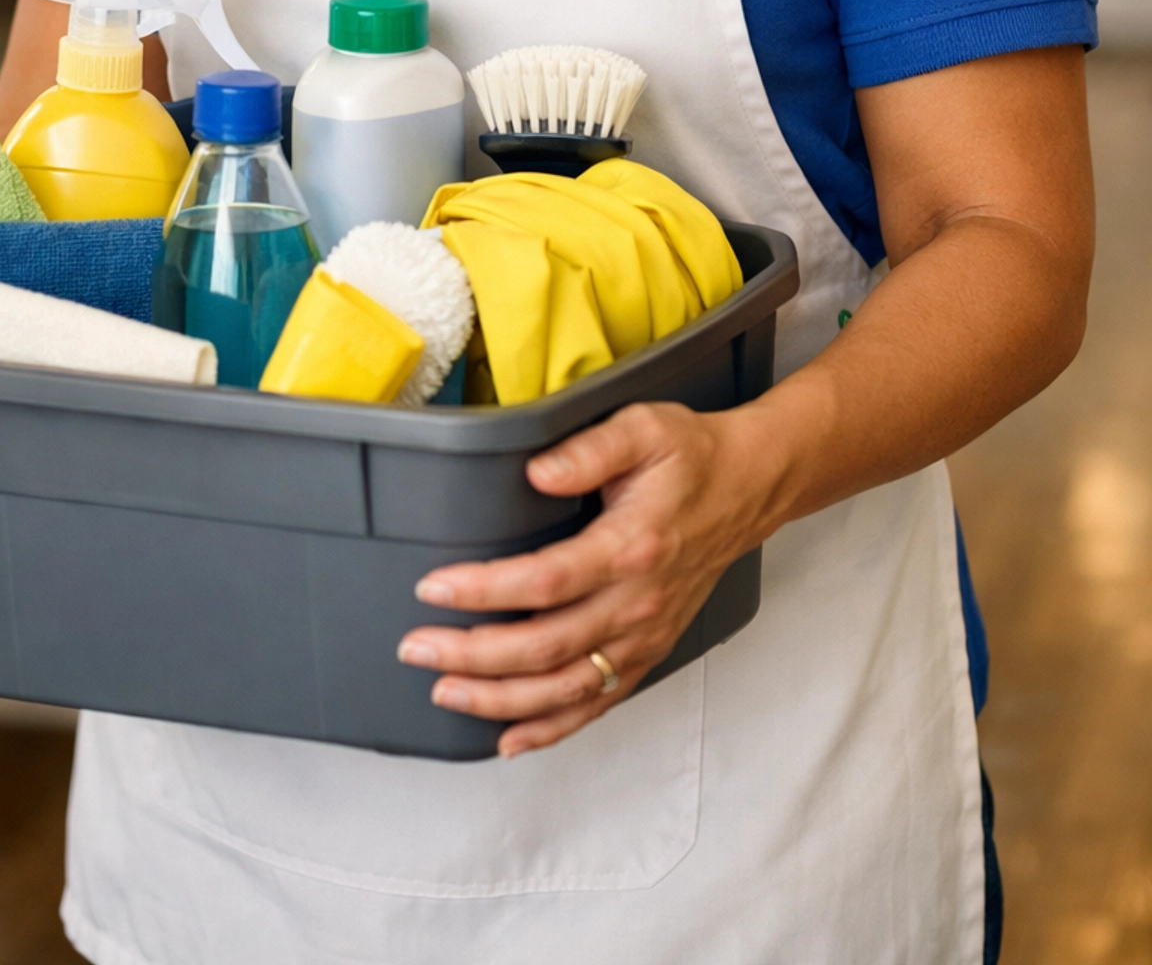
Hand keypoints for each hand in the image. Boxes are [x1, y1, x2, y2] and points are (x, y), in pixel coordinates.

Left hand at [398, 399, 772, 756]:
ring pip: (566, 688)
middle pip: (545, 648)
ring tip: (445, 692)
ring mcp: (644, 635)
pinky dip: (552, 727)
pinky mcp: (647, 650)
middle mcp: (638, 602)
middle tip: (416, 648)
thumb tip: (535, 471)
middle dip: (473, 655)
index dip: (484, 590)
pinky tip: (510, 737)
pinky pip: (597, 701)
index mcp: (631, 546)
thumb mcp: (643, 428)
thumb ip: (588, 449)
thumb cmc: (692, 455)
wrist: (750, 486)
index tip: (433, 589)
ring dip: (501, 699)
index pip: (545, 581)